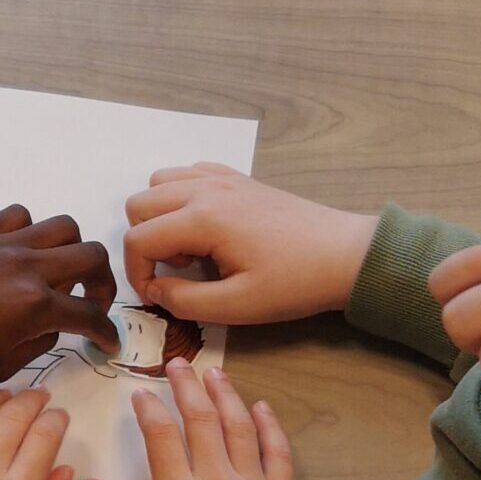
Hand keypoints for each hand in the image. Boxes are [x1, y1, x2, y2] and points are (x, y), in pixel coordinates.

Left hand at [0, 204, 117, 391]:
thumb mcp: (0, 365)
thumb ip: (39, 341)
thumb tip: (54, 326)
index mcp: (34, 306)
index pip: (90, 314)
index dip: (106, 332)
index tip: (106, 340)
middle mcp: (24, 267)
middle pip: (91, 256)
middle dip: (102, 283)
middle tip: (90, 301)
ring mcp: (0, 244)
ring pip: (62, 226)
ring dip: (70, 250)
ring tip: (56, 272)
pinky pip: (17, 216)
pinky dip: (29, 231)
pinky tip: (19, 253)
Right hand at [81, 359, 314, 479]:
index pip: (162, 435)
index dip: (149, 409)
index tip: (140, 394)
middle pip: (201, 418)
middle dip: (186, 386)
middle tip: (177, 364)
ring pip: (240, 425)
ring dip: (226, 394)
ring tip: (213, 373)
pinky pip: (277, 450)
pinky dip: (269, 425)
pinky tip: (260, 407)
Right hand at [123, 162, 378, 324]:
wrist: (344, 255)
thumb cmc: (294, 283)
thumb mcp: (237, 306)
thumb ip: (185, 301)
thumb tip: (155, 290)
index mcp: (202, 219)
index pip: (138, 240)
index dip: (137, 273)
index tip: (159, 295)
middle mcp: (205, 189)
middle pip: (139, 205)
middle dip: (145, 242)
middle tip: (178, 271)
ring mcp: (221, 177)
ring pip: (159, 183)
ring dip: (160, 216)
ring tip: (189, 246)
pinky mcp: (237, 177)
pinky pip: (188, 173)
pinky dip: (181, 196)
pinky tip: (204, 225)